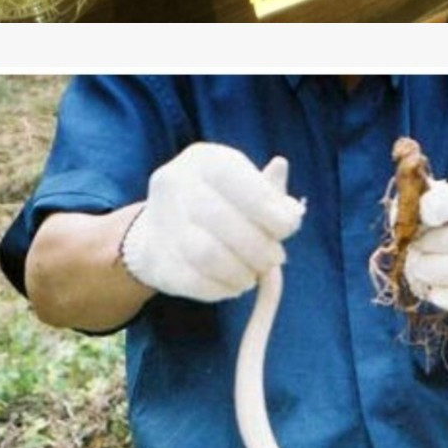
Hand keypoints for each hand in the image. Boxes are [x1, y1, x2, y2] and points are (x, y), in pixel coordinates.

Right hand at [120, 141, 303, 301]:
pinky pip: (194, 281)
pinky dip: (222, 288)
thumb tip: (292, 211)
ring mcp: (160, 221)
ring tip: (253, 274)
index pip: (238, 181)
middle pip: (224, 221)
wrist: (160, 228)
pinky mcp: (154, 259)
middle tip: (274, 259)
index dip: (269, 208)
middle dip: (259, 246)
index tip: (288, 228)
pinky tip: (232, 284)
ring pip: (208, 256)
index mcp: (204, 159)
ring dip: (242, 271)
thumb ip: (272, 197)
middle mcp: (175, 182)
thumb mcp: (246, 187)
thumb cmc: (219, 204)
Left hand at [404, 177, 447, 314]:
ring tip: (418, 266)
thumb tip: (404, 213)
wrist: (444, 258)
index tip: (425, 212)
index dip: (446, 204)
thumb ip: (409, 205)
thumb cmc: (424, 226)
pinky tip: (433, 291)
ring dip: (438, 270)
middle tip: (415, 245)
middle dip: (437, 243)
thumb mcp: (414, 207)